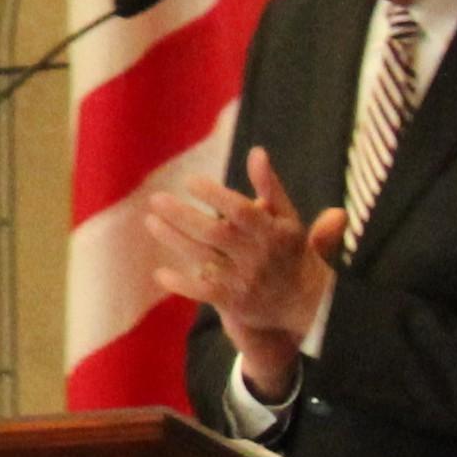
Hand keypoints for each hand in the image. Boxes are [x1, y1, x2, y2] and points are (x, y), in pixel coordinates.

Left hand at [150, 148, 348, 391]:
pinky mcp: (234, 302)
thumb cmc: (290, 252)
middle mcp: (259, 255)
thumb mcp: (289, 220)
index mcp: (274, 231)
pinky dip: (182, 284)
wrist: (305, 304)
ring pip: (204, 257)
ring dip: (174, 239)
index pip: (241, 211)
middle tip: (156, 199)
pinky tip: (159, 273)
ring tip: (151, 220)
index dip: (215, 195)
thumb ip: (271, 188)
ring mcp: (246, 279)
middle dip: (183, 215)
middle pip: (216, 232)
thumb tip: (256, 153)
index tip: (189, 181)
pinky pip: (204, 293)